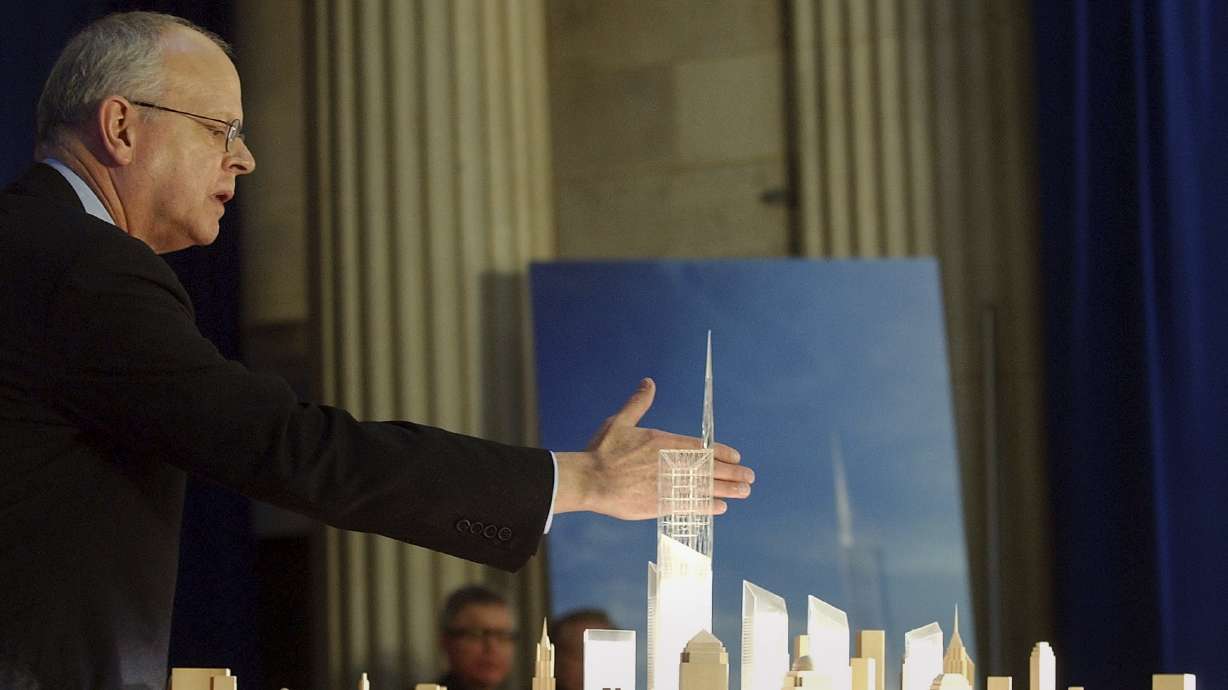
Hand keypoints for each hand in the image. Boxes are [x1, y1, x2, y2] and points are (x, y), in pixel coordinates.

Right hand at [553, 377, 752, 519]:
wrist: (589, 479)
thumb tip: (648, 382)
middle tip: (750, 477)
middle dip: (732, 472)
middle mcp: (670, 463)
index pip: (701, 447)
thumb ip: (638, 403)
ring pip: (704, 487)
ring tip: (744, 492)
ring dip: (727, 490)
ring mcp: (667, 485)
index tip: (736, 456)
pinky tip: (721, 507)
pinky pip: (690, 505)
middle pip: (709, 468)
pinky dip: (707, 506)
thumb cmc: (602, 450)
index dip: (721, 452)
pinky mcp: (660, 504)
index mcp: (663, 442)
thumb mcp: (620, 421)